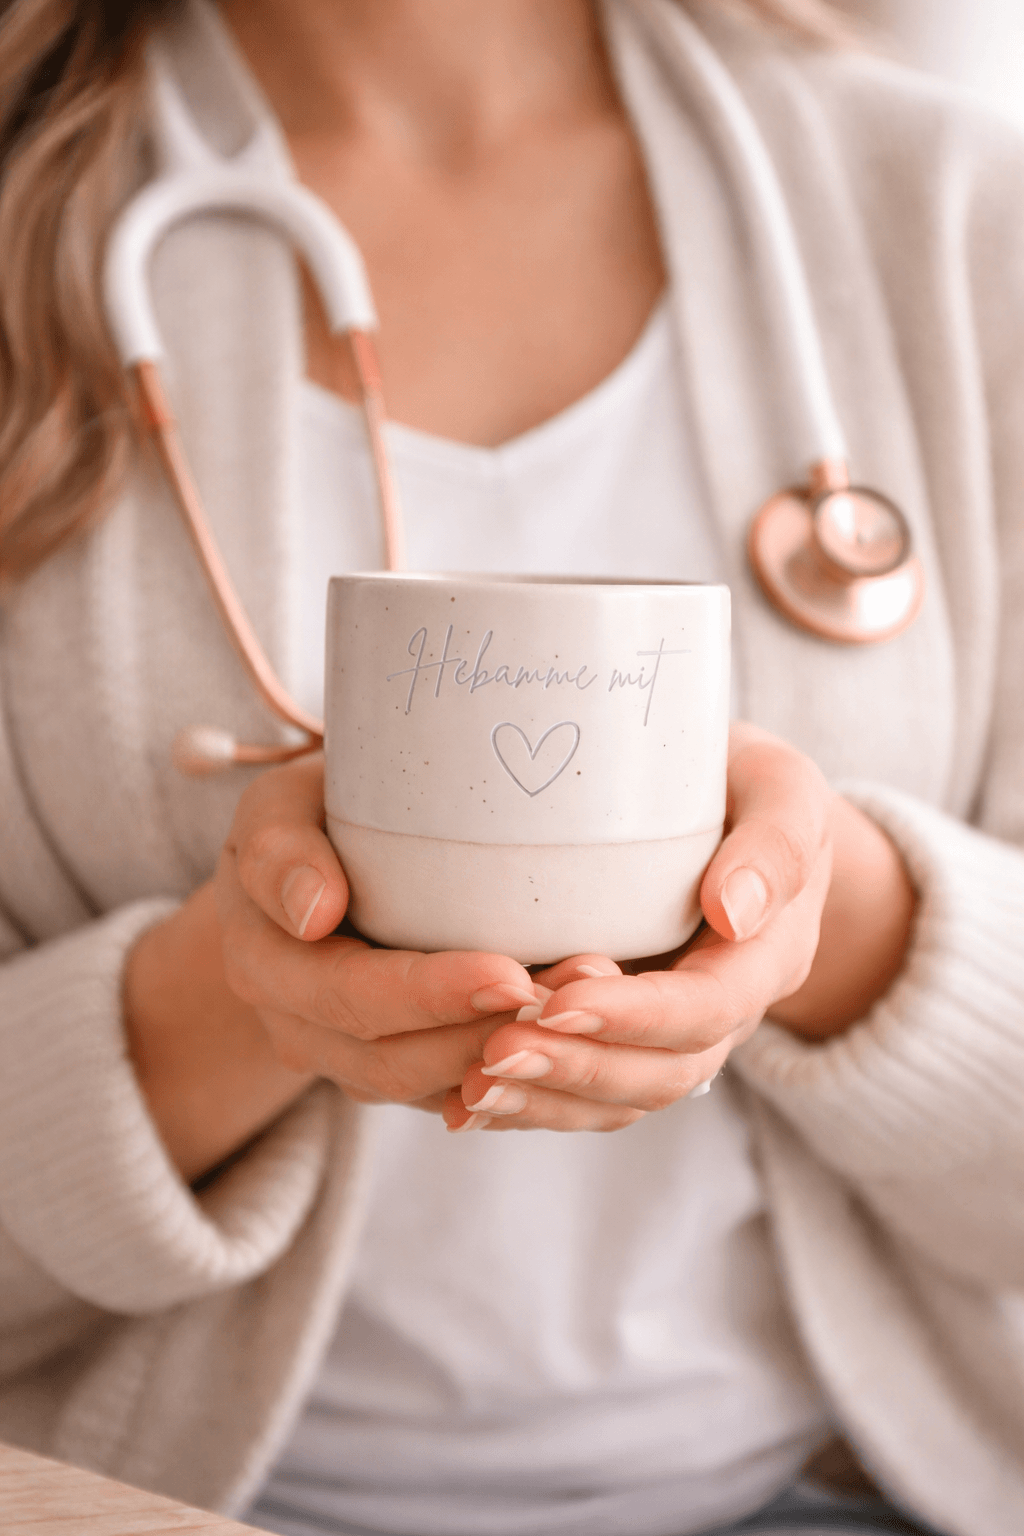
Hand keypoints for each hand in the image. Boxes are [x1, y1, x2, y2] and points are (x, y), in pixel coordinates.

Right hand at [127, 755, 545, 1180]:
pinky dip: (512, 1076)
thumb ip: (282, 851)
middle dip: (488, 1034)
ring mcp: (345, 1060)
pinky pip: (453, 1094)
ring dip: (511, 1061)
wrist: (305, 869)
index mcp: (262, 963)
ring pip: (431, 1087)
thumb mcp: (275, 809)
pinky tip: (570, 1040)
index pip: (348, 994)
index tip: (510, 973)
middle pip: (393, 1059)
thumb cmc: (305, 818)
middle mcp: (297, 1029)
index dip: (429, 994)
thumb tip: (314, 912)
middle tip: (576, 999)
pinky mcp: (394, 1072)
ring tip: (588, 1013)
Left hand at [443, 723, 915, 1132]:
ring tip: (473, 1089)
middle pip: (660, 1072)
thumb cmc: (748, 787)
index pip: (708, 1009)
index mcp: (765, 957)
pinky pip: (584, 1095)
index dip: (636, 1016)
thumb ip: (773, 845)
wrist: (735, 814)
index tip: (560, 1001)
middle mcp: (723, 1012)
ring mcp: (671, 1034)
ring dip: (545, 1100)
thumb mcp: (782, 791)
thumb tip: (731, 912)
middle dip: (577, 1067)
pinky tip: (465, 1101)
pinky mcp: (622, 1037)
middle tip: (497, 1054)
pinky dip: (529, 1105)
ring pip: (618, 1097)